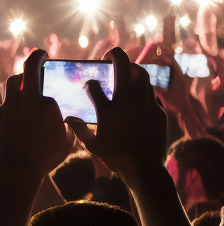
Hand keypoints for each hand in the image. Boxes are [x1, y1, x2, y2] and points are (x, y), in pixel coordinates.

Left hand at [0, 49, 73, 179]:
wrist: (18, 168)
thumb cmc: (47, 156)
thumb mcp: (68, 140)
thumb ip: (68, 124)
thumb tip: (68, 119)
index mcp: (46, 102)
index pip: (48, 81)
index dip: (50, 72)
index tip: (50, 62)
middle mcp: (25, 99)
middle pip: (27, 69)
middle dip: (35, 57)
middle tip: (39, 55)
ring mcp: (9, 106)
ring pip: (11, 82)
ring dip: (19, 77)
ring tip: (26, 81)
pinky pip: (6, 100)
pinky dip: (13, 100)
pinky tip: (18, 108)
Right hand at [65, 47, 167, 187]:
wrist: (145, 170)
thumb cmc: (115, 158)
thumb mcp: (91, 145)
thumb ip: (78, 128)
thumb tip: (67, 118)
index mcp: (107, 111)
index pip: (94, 85)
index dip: (89, 83)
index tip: (89, 86)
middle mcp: (127, 103)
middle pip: (123, 67)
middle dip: (116, 55)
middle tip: (110, 55)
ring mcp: (145, 105)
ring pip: (142, 75)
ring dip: (132, 69)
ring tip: (126, 70)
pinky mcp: (158, 111)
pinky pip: (150, 93)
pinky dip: (142, 90)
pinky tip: (137, 96)